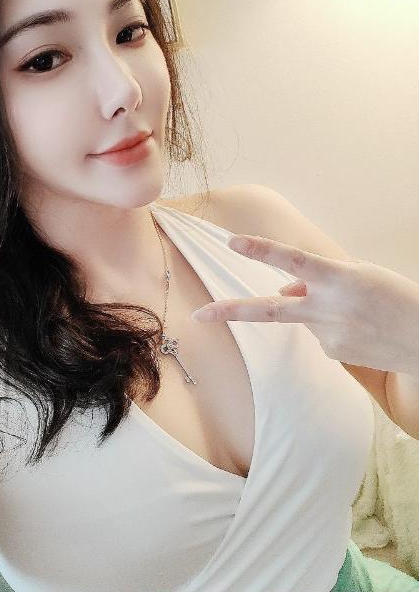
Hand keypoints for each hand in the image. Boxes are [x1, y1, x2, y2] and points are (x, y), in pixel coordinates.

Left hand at [191, 235, 418, 374]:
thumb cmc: (394, 297)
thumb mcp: (359, 274)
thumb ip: (315, 279)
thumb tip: (283, 289)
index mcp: (339, 278)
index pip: (293, 260)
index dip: (262, 250)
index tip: (233, 241)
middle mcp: (329, 308)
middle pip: (271, 310)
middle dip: (232, 312)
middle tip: (199, 315)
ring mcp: (328, 335)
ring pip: (301, 316)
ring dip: (315, 309)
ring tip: (356, 311)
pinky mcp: (332, 353)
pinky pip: (318, 333)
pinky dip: (330, 326)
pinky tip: (357, 328)